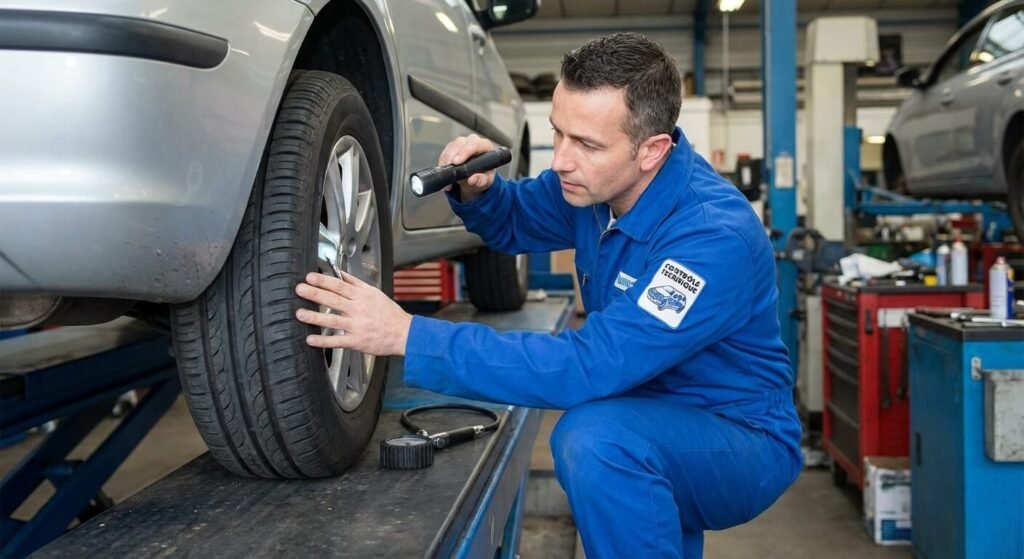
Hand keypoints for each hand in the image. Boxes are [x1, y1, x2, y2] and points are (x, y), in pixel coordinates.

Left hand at [294, 272, 412, 356]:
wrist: (404, 333)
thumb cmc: (389, 314)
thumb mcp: (374, 293)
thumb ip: (356, 283)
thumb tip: (341, 273)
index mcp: (362, 297)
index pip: (340, 286)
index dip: (324, 280)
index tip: (310, 277)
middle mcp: (359, 310)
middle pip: (333, 300)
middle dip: (315, 294)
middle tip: (300, 289)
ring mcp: (357, 326)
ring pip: (333, 320)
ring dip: (314, 317)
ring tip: (300, 313)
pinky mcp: (357, 341)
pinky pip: (337, 341)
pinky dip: (323, 341)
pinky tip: (311, 339)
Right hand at [438, 133, 496, 201]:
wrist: (475, 176)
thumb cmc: (484, 175)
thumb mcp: (486, 180)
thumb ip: (481, 180)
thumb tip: (472, 180)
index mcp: (485, 146)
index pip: (475, 145)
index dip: (464, 152)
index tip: (456, 162)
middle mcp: (473, 141)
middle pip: (460, 143)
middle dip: (452, 156)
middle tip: (449, 170)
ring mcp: (462, 142)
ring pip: (450, 147)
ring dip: (446, 162)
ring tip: (448, 176)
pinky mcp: (452, 146)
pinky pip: (444, 152)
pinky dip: (442, 163)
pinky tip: (444, 172)